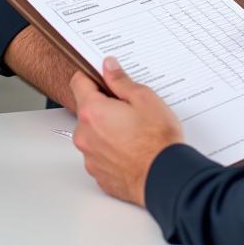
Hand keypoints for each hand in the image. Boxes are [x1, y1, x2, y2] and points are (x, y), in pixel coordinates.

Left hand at [71, 56, 183, 205]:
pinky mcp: (98, 174)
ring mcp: (90, 157)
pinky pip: (100, 154)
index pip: (78, 82)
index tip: (104, 77)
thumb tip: (108, 67)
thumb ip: (121, 81)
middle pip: (87, 110)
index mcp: (92, 112)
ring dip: (107, 129)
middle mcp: (84, 135)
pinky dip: (111, 149)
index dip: (92, 76)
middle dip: (104, 106)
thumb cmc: (157, 140)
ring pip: (93, 133)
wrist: (165, 177)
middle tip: (128, 108)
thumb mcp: (144, 98)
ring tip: (134, 131)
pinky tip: (131, 148)